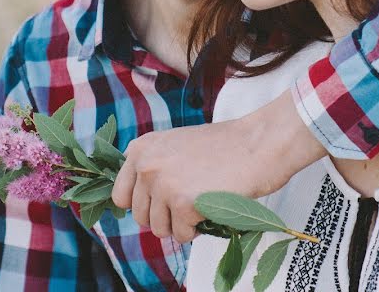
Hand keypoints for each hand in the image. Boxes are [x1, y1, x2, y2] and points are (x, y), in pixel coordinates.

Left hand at [111, 89, 325, 242]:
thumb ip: (153, 166)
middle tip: (188, 204)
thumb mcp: (175, 145)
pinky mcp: (184, 204)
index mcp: (141, 149)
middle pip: (139, 216)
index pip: (120, 196)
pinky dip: (197, 230)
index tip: (160, 204)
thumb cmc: (223, 146)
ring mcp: (164, 185)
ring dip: (180, 224)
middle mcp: (147, 166)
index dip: (142, 204)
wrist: (258, 143)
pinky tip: (211, 209)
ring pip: (158, 229)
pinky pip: (182, 235)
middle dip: (163, 217)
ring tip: (201, 204)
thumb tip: (136, 202)